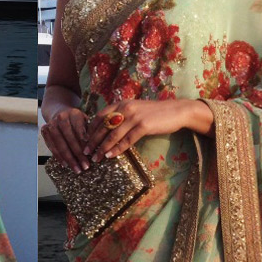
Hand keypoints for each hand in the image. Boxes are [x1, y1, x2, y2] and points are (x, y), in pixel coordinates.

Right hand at [41, 108, 89, 173]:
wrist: (58, 111)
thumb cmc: (75, 120)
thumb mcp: (84, 121)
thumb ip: (88, 131)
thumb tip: (94, 148)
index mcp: (73, 113)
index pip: (79, 126)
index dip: (83, 137)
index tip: (88, 149)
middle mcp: (61, 117)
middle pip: (70, 138)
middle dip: (78, 154)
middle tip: (86, 166)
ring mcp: (51, 124)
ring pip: (60, 144)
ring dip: (69, 158)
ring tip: (77, 169)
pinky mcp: (44, 131)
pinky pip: (52, 146)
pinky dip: (59, 157)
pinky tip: (65, 164)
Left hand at [84, 99, 200, 161]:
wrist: (176, 111)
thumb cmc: (155, 112)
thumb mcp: (135, 109)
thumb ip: (121, 115)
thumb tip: (107, 128)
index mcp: (121, 103)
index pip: (99, 116)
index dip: (90, 129)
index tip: (85, 140)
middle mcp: (125, 108)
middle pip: (103, 126)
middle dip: (93, 140)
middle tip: (86, 151)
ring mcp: (134, 117)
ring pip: (113, 134)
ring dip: (102, 147)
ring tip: (96, 157)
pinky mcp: (144, 126)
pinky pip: (126, 140)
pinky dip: (117, 149)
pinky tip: (110, 156)